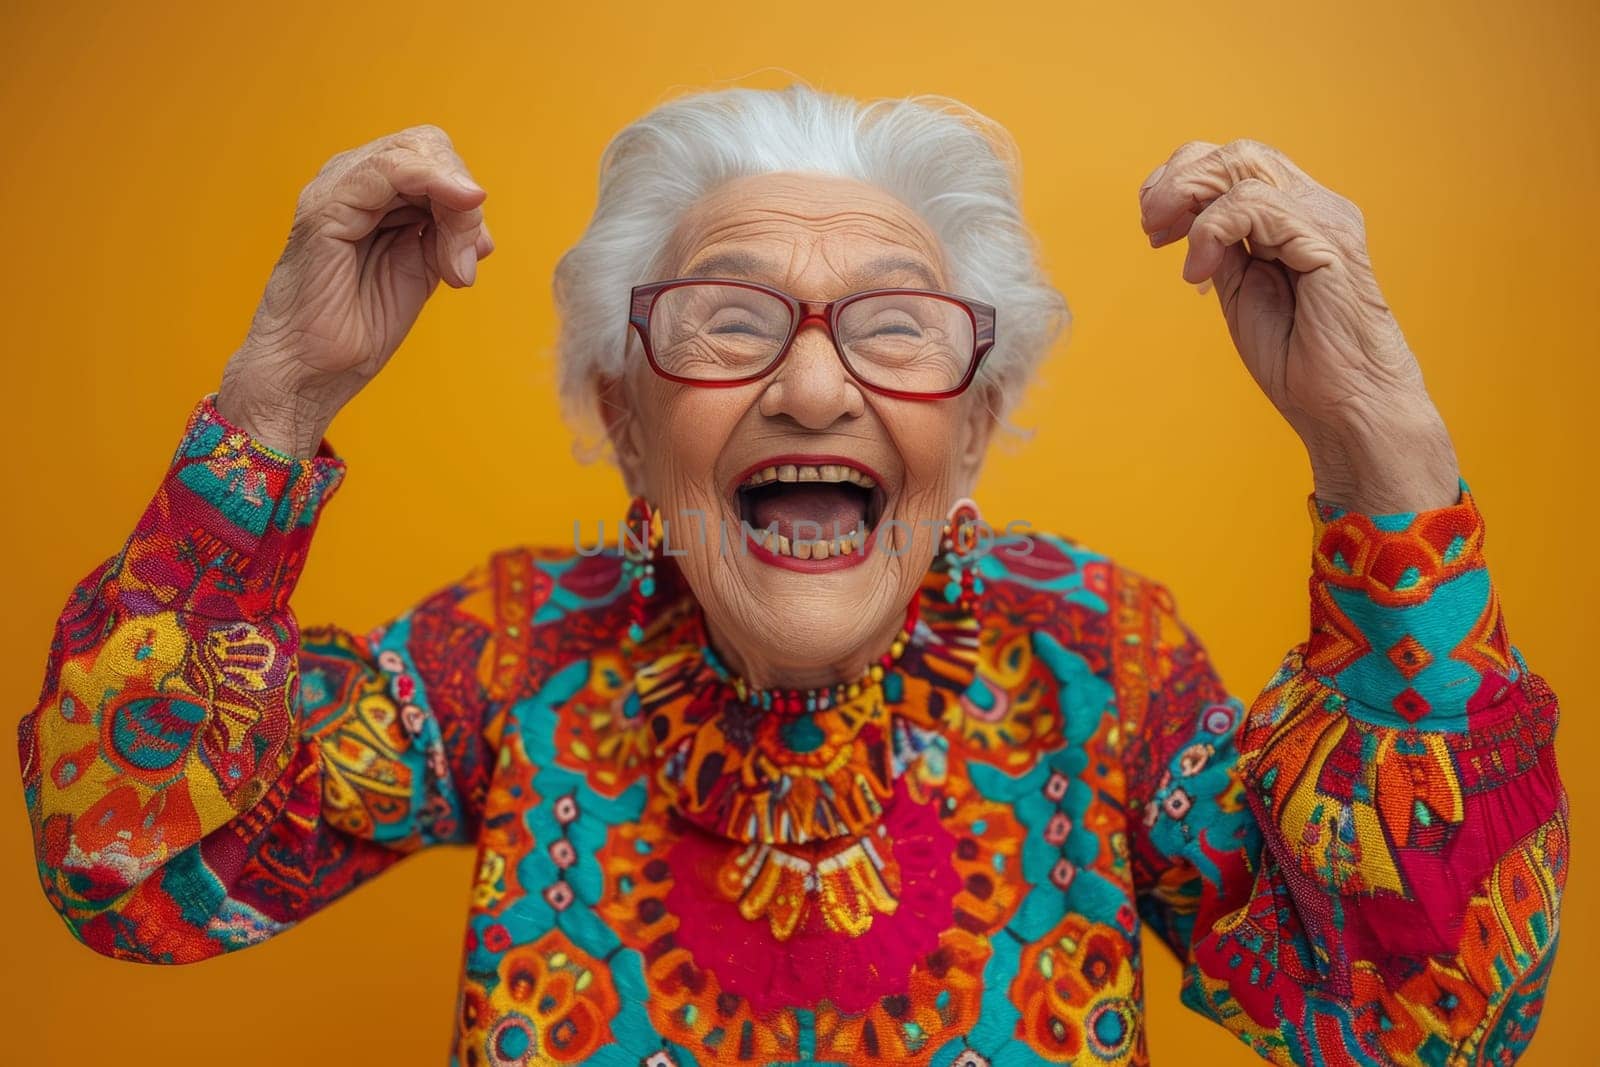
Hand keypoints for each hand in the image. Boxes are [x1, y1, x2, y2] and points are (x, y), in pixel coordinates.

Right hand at [217, 124, 491, 456]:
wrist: (312, 371)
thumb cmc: (359, 327)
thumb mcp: (422, 270)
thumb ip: (447, 235)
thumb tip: (478, 212)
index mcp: (374, 194)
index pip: (435, 158)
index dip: (466, 198)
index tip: (477, 253)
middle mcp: (353, 180)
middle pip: (431, 147)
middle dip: (465, 203)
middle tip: (464, 262)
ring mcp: (336, 187)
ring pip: (418, 153)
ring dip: (455, 209)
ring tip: (453, 266)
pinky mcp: (327, 205)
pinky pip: (390, 168)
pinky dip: (435, 183)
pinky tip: (459, 209)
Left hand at [1138, 139, 1459, 512]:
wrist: (1346, 407)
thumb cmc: (1299, 361)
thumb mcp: (1240, 292)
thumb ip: (1221, 250)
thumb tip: (1184, 222)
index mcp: (1297, 216)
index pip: (1237, 163)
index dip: (1184, 179)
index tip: (1152, 225)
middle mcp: (1316, 207)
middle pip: (1238, 153)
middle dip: (1179, 180)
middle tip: (1149, 226)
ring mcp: (1325, 221)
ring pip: (1245, 166)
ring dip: (1187, 197)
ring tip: (1165, 242)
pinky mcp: (1328, 244)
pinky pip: (1255, 206)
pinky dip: (1212, 232)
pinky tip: (1200, 273)